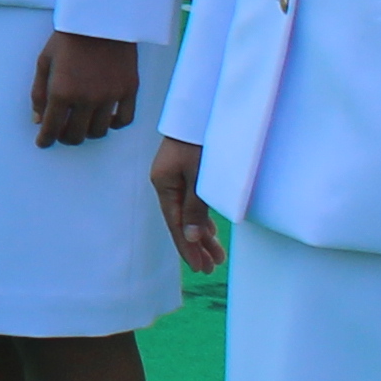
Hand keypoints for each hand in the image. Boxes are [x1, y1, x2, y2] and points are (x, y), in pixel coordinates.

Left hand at [30, 28, 140, 148]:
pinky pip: (124, 120)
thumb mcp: (44, 62)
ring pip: (99, 132)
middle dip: (65, 137)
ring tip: (82, 124)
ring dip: (87, 132)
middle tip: (61, 132)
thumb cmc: (68, 38)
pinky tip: (106, 120)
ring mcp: (110, 96)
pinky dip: (114, 125)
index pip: (51, 129)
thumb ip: (38, 94)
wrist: (101, 18)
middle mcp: (86, 99)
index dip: (45, 140)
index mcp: (61, 92)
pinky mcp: (129, 90)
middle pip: (76, 135)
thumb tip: (37, 120)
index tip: (43, 142)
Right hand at [150, 136, 222, 272]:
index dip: (188, 248)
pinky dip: (203, 219)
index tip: (199, 268)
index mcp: (164, 185)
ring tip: (216, 257)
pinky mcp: (186, 172)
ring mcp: (176, 178)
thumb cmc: (200, 141)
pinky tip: (211, 231)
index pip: (175, 224)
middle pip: (182, 222)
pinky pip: (193, 202)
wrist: (200, 111)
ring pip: (189, 213)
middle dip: (197, 246)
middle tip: (211, 269)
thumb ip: (195, 207)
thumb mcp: (200, 176)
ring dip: (203, 235)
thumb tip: (191, 237)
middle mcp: (167, 184)